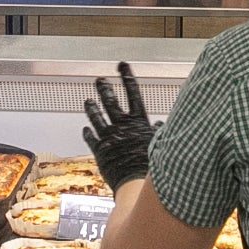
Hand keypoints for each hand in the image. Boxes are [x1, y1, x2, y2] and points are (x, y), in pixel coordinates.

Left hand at [82, 61, 157, 188]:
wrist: (137, 183)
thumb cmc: (152, 166)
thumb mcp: (160, 144)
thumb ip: (160, 132)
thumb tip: (162, 124)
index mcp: (138, 122)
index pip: (133, 93)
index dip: (127, 77)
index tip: (122, 65)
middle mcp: (122, 126)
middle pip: (111, 101)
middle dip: (104, 88)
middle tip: (99, 80)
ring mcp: (109, 137)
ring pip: (96, 116)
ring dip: (91, 107)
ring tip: (87, 101)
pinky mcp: (100, 150)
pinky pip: (91, 137)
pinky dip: (88, 131)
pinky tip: (86, 128)